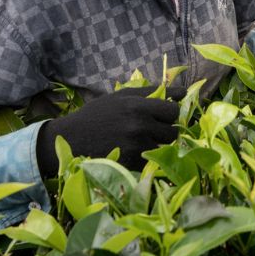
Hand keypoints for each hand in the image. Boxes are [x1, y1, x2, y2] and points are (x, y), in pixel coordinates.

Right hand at [35, 86, 183, 175]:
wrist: (72, 139)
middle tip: (154, 129)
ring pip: (164, 147)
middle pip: (172, 131)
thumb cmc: (97, 114)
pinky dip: (147, 157)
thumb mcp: (121, 96)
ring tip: (143, 140)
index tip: (164, 115)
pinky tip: (134, 150)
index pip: (173, 111)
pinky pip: (152, 161)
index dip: (171, 113)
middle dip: (166, 130)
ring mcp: (136, 146)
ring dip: (159, 144)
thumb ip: (151, 92)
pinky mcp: (131, 163)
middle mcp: (139, 126)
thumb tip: (183, 92)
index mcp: (138, 106)